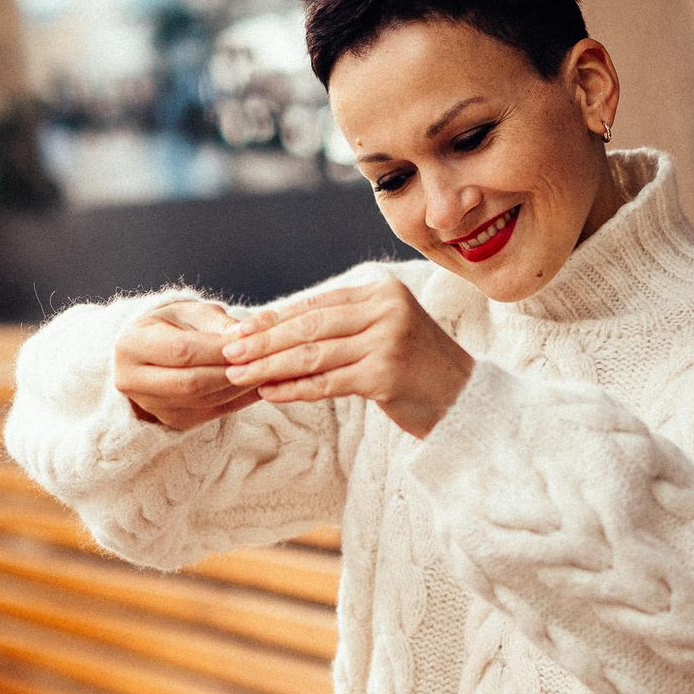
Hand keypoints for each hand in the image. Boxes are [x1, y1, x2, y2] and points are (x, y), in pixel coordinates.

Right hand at [114, 298, 262, 431]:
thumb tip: (248, 334)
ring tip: (267, 369)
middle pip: (191, 382)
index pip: (180, 351)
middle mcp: (132, 381)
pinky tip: (261, 384)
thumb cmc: (173, 324)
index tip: (251, 339)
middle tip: (265, 358)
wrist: (153, 350)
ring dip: (241, 386)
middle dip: (232, 370)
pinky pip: (213, 412)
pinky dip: (241, 399)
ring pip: (204, 400)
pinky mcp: (174, 421)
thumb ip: (218, 322)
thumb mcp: (190, 312)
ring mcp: (152, 406)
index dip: (218, 349)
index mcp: (131, 346)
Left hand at [219, 277, 474, 438]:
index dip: (275, 318)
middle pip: (310, 325)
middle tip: (228, 353)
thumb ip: (343, 325)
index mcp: (382, 292)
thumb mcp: (383, 333)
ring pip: (313, 354)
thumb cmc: (417, 370)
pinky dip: (294, 389)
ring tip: (238, 376)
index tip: (240, 331)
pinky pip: (327, 383)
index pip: (316, 304)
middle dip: (264, 341)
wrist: (465, 401)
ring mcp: (388, 341)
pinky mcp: (386, 375)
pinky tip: (269, 394)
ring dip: (270, 367)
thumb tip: (278, 326)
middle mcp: (386, 310)